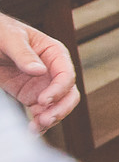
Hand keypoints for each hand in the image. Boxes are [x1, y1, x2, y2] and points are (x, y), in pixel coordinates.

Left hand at [0, 13, 79, 131]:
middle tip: (46, 119)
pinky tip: (33, 129)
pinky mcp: (31, 96)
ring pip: (58, 107)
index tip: (43, 99)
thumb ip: (24, 54)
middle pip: (69, 94)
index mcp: (54, 53)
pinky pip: (42, 112)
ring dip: (51, 119)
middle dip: (60, 109)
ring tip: (36, 127)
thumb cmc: (0, 32)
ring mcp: (44, 85)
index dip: (58, 89)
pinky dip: (40, 123)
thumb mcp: (9, 38)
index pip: (66, 75)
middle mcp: (53, 71)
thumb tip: (40, 71)